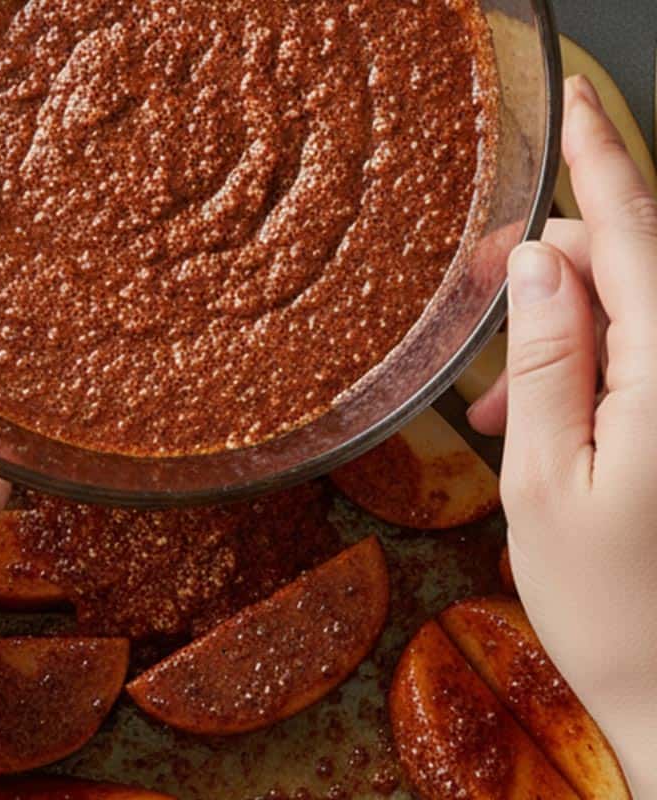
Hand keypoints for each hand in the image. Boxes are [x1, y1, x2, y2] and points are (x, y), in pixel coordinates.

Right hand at [468, 77, 656, 793]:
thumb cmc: (612, 609)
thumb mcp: (548, 483)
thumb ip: (547, 363)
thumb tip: (540, 263)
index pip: (636, 236)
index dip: (598, 161)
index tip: (571, 100)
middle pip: (637, 268)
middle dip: (558, 271)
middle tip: (485, 304)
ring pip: (638, 316)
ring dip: (566, 338)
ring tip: (504, 412)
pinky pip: (646, 363)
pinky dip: (591, 375)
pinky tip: (544, 425)